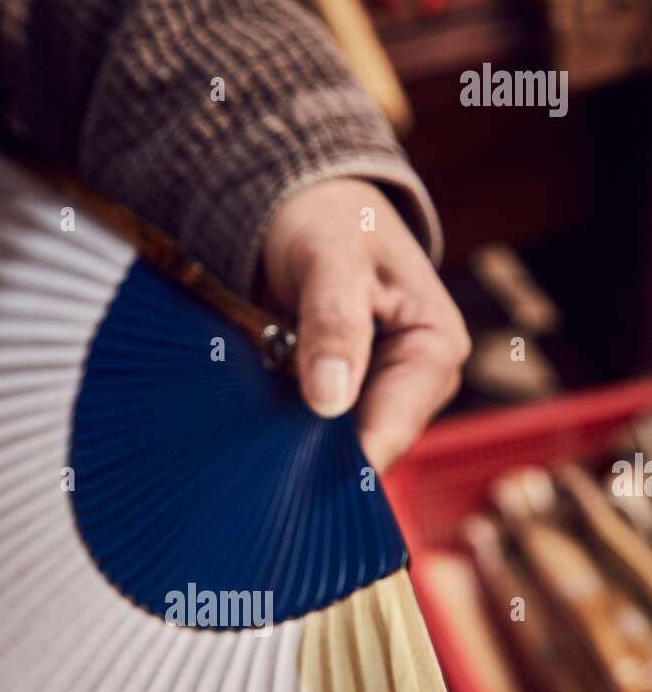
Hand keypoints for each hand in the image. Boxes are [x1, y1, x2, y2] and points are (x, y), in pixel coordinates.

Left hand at [261, 178, 470, 471]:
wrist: (314, 212)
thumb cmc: (332, 223)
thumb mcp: (332, 259)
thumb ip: (334, 323)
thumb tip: (330, 402)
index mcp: (437, 349)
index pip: (392, 431)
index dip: (342, 462)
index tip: (286, 479)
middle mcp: (420, 383)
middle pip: (370, 449)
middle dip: (316, 459)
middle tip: (258, 465)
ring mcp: (387, 395)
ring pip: (344, 450)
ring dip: (299, 449)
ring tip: (255, 443)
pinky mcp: (355, 400)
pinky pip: (324, 436)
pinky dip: (293, 434)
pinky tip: (262, 430)